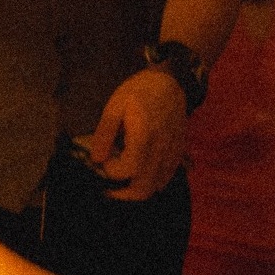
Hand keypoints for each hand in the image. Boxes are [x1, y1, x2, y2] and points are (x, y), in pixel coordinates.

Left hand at [82, 67, 187, 200]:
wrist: (170, 81)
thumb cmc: (140, 91)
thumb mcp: (115, 106)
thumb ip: (104, 134)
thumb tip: (96, 159)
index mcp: (143, 137)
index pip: (127, 170)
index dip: (111, 171)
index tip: (104, 160)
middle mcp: (160, 149)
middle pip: (143, 188)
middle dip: (123, 193)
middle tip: (110, 187)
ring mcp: (172, 153)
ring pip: (156, 187)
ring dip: (137, 190)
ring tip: (124, 179)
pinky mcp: (179, 152)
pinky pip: (167, 178)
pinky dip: (152, 182)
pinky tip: (142, 172)